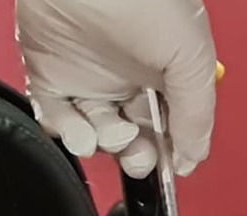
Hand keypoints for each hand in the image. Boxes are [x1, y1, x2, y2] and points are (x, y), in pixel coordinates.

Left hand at [16, 0, 216, 177]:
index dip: (171, 151)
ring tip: (109, 136)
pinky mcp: (50, 74)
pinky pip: (56, 117)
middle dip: (137, 154)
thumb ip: (196, 114)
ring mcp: (88, 76)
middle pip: (132, 134)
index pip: (169, 126)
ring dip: (103, 145)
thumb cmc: (147, 0)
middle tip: (139, 159)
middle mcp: (127, 76)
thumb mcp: (191, 61)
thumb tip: (194, 157)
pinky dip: (67, 134)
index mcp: (164, 72)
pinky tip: (80, 134)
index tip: (172, 168)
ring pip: (95, 132)